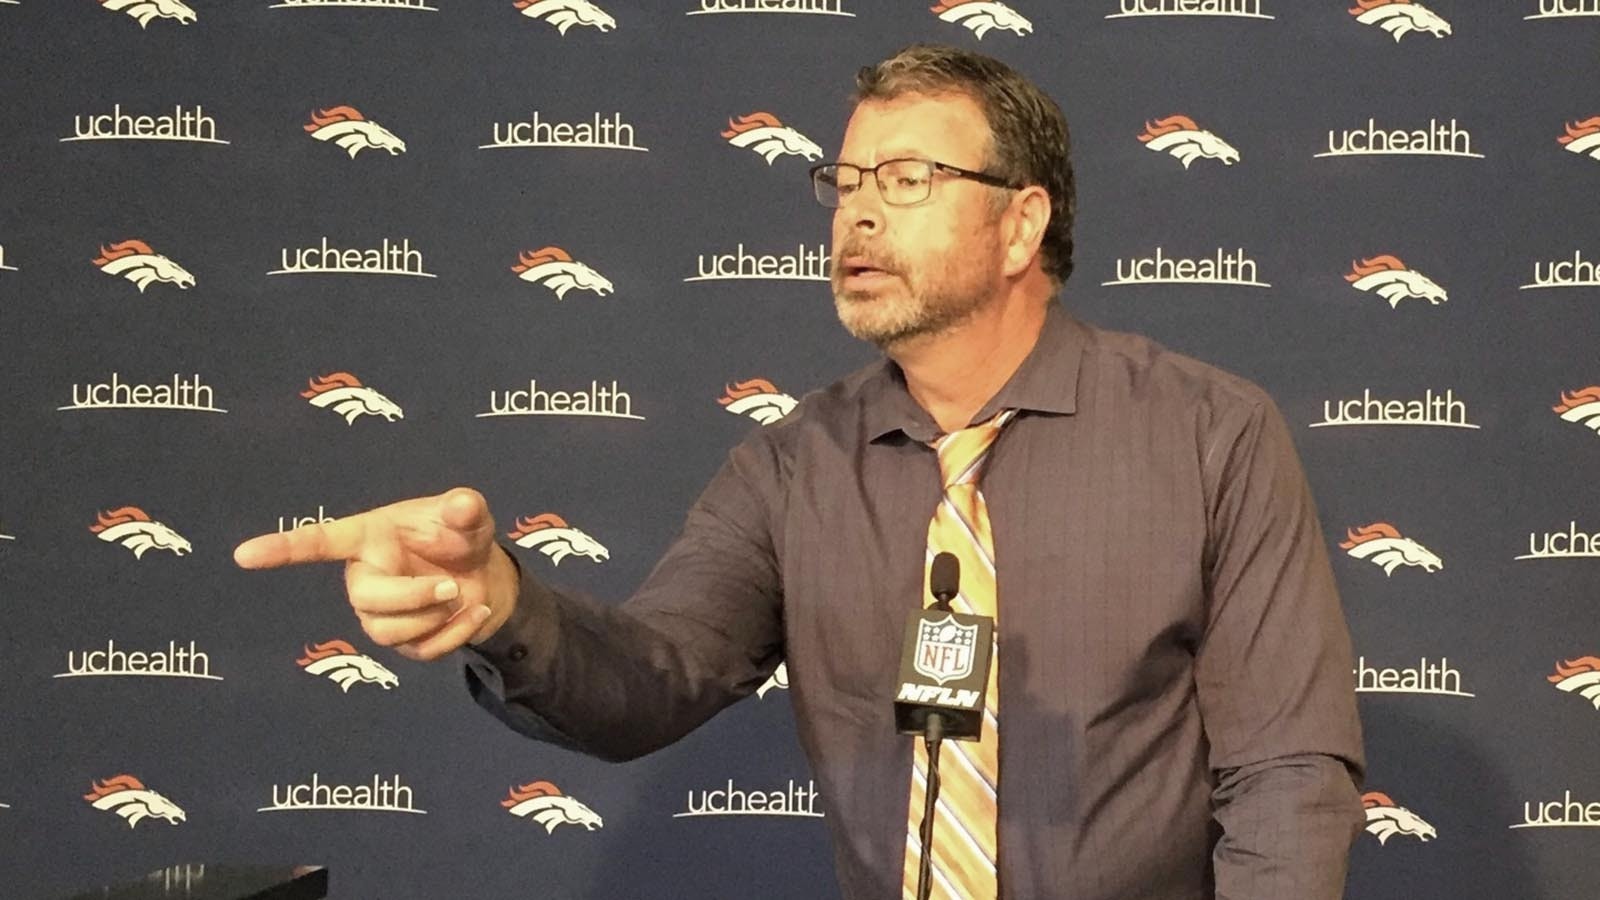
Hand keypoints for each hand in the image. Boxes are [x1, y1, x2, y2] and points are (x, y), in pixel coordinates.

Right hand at [233, 487, 519, 660]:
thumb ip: (464, 508)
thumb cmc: (457, 535)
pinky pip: (419, 651)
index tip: (243, 554)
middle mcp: (365, 577)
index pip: (319, 542)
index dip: (283, 548)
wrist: (482, 572)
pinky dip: (456, 635)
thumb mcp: (466, 515)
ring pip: (387, 632)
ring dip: (433, 618)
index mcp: (369, 538)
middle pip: (366, 601)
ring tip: (463, 595)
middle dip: (411, 598)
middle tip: (450, 587)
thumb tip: (463, 504)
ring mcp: (380, 613)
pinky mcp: (404, 643)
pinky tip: (475, 611)